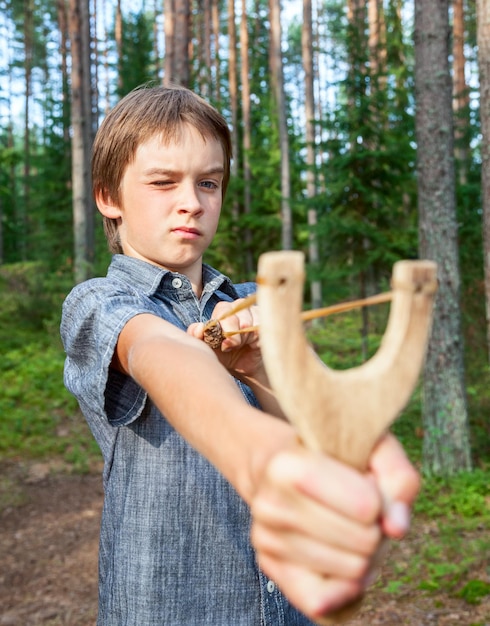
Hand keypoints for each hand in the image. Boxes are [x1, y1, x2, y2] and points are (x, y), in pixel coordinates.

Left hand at [188, 300, 263, 379]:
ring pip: (250, 320)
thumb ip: (197, 336)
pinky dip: (257, 338)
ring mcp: (254, 311)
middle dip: (234, 333)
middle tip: (233, 347)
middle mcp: (238, 307)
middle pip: (238, 312)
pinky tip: (254, 345)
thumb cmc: (225, 355)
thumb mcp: (208, 348)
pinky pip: (262, 326)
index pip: (222, 310)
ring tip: (244, 345)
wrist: (246, 368)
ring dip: (246, 336)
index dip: (224, 327)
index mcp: (222, 311)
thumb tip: (199, 327)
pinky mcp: (267, 319)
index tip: (223, 345)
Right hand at [250, 434, 418, 620]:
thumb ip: (396, 475)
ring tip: (352, 529)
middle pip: (363, 543)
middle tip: (364, 512)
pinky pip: (323, 602)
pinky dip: (346, 587)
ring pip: (352, 572)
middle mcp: (270, 504)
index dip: (381, 500)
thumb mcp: (371, 446)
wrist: (281, 466)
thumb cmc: (333, 455)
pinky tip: (344, 559)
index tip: (366, 483)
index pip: (366, 506)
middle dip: (376, 530)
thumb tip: (396, 528)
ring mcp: (266, 539)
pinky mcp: (270, 568)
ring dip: (366, 556)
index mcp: (287, 465)